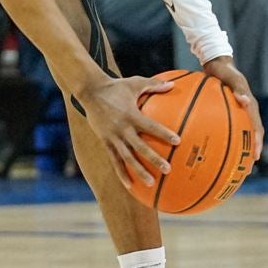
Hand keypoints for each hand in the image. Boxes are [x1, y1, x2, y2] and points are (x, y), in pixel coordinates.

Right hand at [79, 74, 183, 188]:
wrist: (90, 91)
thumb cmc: (115, 86)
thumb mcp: (135, 83)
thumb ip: (154, 85)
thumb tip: (172, 84)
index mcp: (131, 114)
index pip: (151, 126)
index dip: (164, 133)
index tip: (177, 141)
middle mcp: (122, 128)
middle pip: (140, 147)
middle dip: (154, 159)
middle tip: (168, 169)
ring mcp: (113, 137)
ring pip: (127, 158)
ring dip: (139, 171)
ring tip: (151, 183)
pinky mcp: (105, 142)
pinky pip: (114, 160)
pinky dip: (122, 173)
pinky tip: (130, 185)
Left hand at [202, 56, 263, 161]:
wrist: (217, 63)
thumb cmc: (225, 70)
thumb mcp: (233, 77)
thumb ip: (239, 88)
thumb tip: (245, 100)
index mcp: (250, 107)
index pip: (257, 128)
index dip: (257, 143)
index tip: (256, 157)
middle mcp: (246, 113)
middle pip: (251, 137)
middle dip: (250, 154)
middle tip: (245, 170)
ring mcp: (237, 114)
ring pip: (240, 136)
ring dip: (238, 151)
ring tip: (232, 167)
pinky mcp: (227, 114)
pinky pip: (226, 130)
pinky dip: (222, 140)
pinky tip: (210, 150)